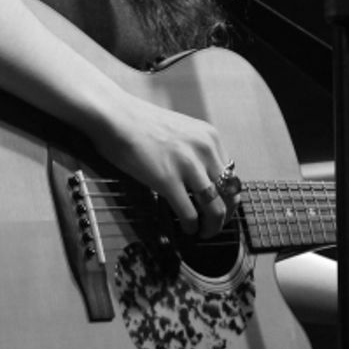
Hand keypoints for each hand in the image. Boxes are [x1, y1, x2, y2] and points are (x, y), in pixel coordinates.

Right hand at [89, 90, 238, 238]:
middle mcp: (205, 150)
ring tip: (203, 233)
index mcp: (210, 137)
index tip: (221, 208)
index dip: (228, 197)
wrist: (116, 115)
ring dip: (212, 227)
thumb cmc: (142, 123)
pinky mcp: (167, 180)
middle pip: (230, 194)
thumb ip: (197, 151)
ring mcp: (187, 165)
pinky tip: (186, 230)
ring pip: (215, 209)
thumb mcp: (182, 131)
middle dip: (225, 216)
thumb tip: (204, 179)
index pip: (232, 176)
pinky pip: (189, 214)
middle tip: (215, 226)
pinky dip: (191, 227)